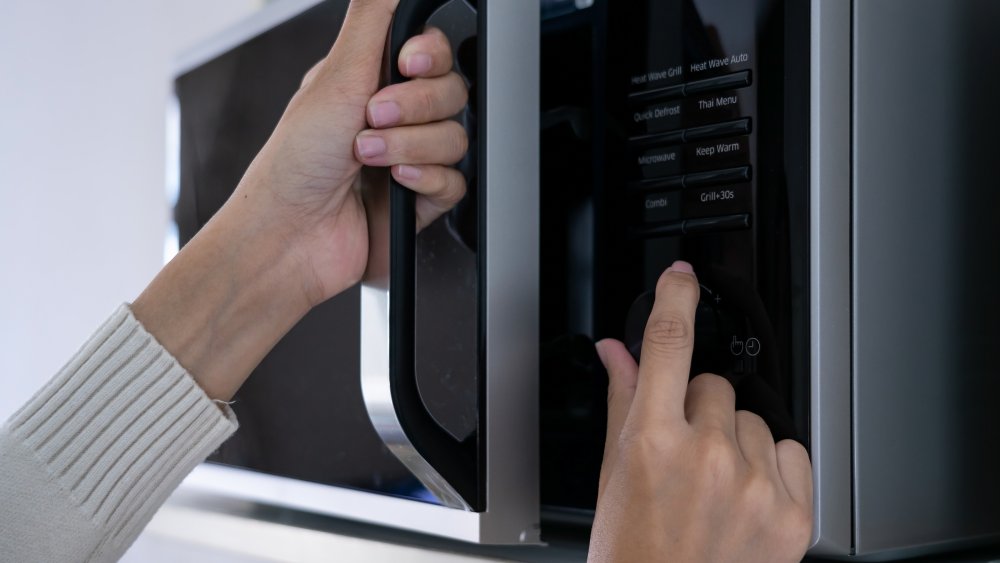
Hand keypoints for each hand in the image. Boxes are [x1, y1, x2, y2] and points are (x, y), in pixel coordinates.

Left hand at [132, 0, 467, 399]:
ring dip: (411, 144)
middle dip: (414, 106)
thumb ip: (373, 19)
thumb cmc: (292, 166)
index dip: (430, 56)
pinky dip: (425, 178)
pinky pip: (455, 179)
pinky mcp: (421, 198)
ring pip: (456, 136)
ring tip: (369, 156)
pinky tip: (396, 181)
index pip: (432, 51)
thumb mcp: (334, 76)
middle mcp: (393, 116)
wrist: (290, 237)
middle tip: (373, 116)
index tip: (406, 64)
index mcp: (370, 79)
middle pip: (452, 91)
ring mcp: (409, 157)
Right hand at [588, 262, 812, 562]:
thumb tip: (615, 353)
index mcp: (652, 442)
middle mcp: (707, 456)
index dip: (674, 298)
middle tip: (681, 452)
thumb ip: (622, 402)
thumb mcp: (613, 475)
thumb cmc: (632, 553)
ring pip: (751, 418)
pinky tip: (742, 493)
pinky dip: (768, 464)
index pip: (667, 344)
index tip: (680, 278)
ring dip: (733, 438)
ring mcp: (753, 484)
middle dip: (696, 406)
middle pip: (714, 384)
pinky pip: (789, 449)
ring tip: (712, 484)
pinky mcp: (791, 511)